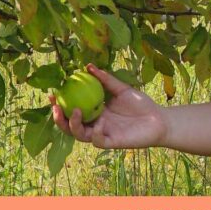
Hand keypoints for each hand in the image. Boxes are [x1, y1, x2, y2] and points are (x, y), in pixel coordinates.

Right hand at [50, 64, 166, 149]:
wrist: (159, 119)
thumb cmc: (141, 104)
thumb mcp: (121, 89)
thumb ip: (105, 80)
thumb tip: (88, 66)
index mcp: (95, 112)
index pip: (73, 111)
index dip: (60, 105)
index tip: (51, 94)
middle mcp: (95, 125)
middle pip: (71, 126)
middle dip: (60, 119)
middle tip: (56, 106)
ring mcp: (103, 134)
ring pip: (81, 136)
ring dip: (75, 125)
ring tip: (77, 111)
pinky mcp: (113, 143)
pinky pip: (99, 141)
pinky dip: (97, 134)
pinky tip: (100, 123)